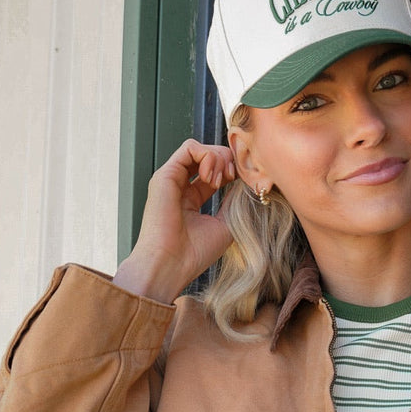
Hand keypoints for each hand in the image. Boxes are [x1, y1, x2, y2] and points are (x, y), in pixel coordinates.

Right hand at [113, 140, 236, 304]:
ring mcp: (171, 180)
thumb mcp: (224, 225)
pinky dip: (207, 156)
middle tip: (232, 178)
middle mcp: (179, 187)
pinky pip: (190, 147)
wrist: (171, 264)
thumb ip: (233, 201)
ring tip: (220, 181)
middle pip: (208, 157)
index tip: (242, 182)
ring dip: (218, 158)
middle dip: (227, 161)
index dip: (232, 170)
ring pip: (199, 149)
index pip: (214, 172)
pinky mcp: (165, 175)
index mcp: (191, 200)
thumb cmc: (194, 253)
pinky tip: (211, 177)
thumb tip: (245, 181)